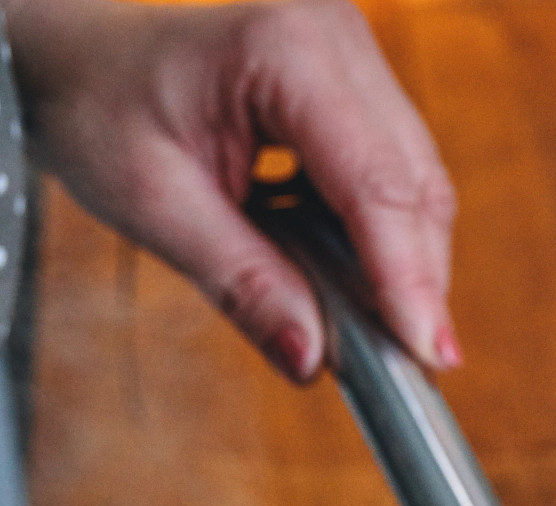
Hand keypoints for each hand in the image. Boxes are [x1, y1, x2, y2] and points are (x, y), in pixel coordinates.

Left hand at [6, 0, 458, 378]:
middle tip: (414, 368)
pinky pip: (397, 177)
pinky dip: (386, 241)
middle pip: (415, 183)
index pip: (374, 182)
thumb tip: (311, 358)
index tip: (427, 355)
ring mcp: (351, 57)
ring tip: (384, 338)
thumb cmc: (98, 106)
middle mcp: (334, 36)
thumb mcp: (155, 205)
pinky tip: (359, 284)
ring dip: (407, 267)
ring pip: (419, 184)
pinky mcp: (354, 86)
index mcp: (283, 47)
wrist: (77, 60)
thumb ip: (241, 283)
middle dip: (417, 280)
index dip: (406, 277)